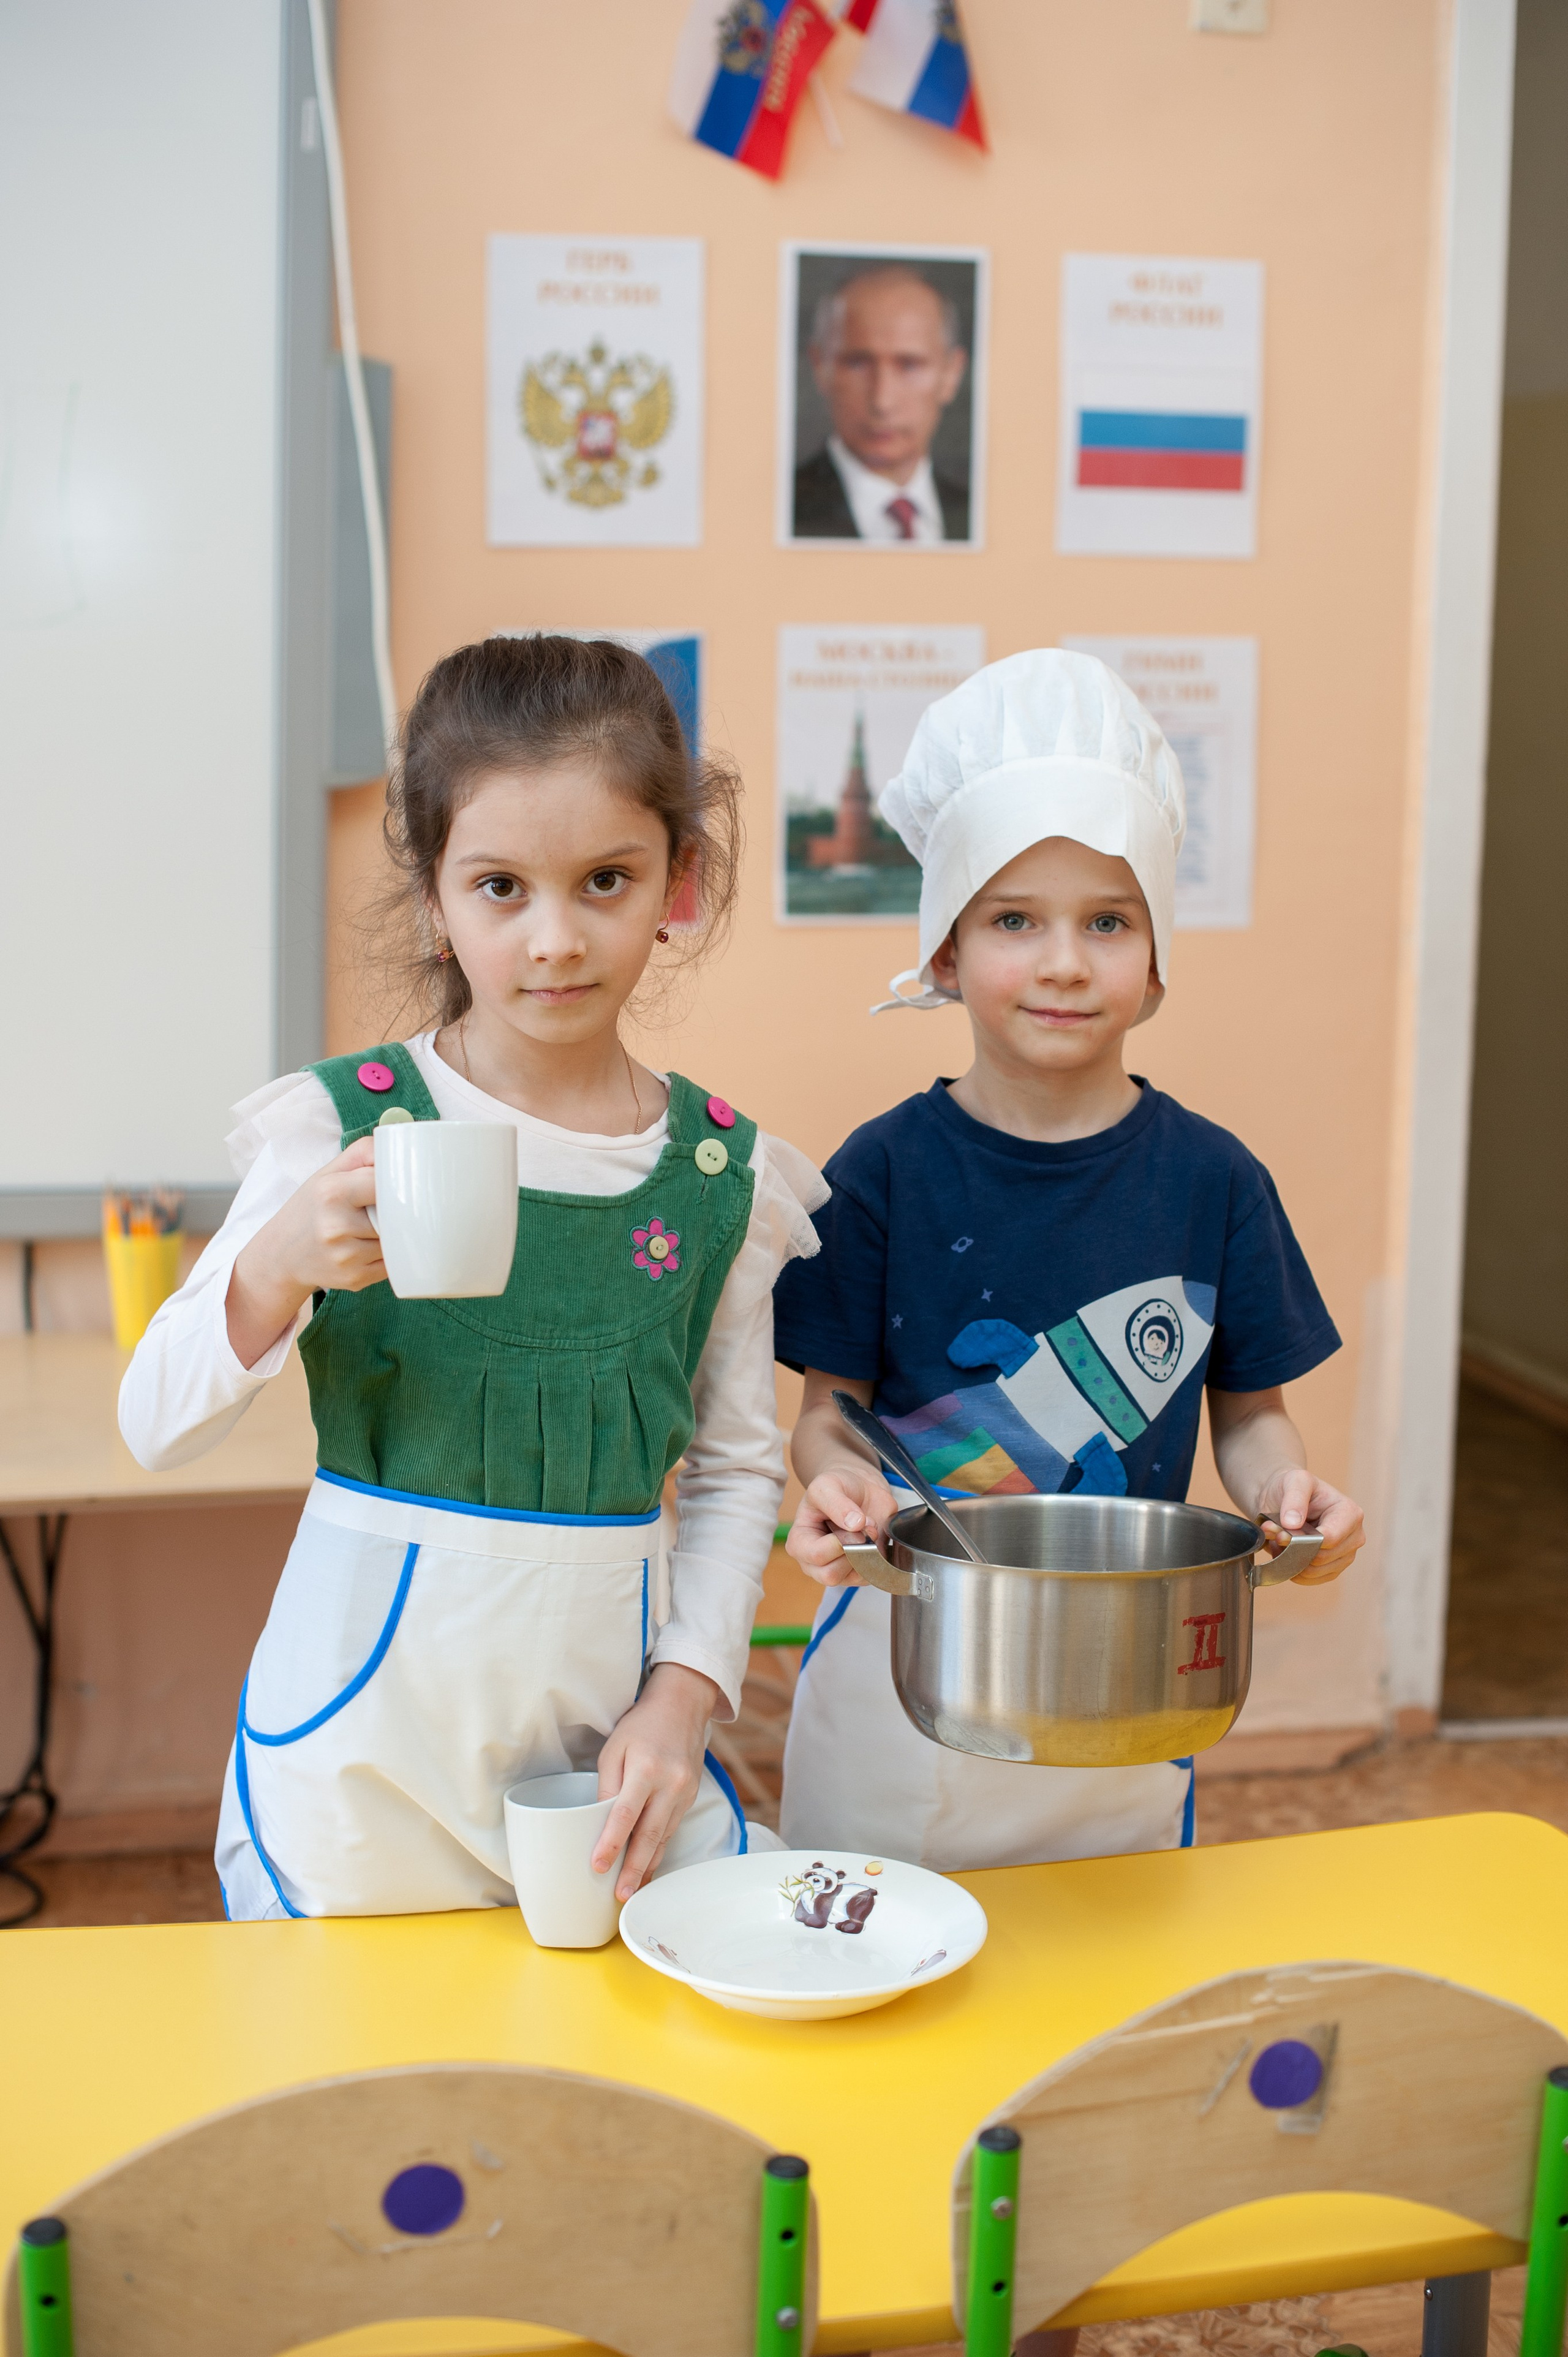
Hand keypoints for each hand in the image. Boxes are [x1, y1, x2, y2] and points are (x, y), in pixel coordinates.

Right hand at [226, 1138, 383, 1368]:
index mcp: (332, 1192)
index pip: (385, 1181)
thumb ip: (365, 1152)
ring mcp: (346, 1257)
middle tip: (396, 1204)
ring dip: (394, 1233)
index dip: (400, 1181)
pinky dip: (389, 1254)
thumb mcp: (329, 1172)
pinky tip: (369, 1246)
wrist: (282, 1253)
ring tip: (373, 1227)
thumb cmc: (312, 1207)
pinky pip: (392, 1263)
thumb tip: (404, 1141)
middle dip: (399, 1209)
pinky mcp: (355, 1279)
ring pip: (396, 1240)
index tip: (407, 1180)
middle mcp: (337, 1226)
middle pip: (396, 1214)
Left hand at [593, 1663, 719, 1900]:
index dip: (611, 1842)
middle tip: (620, 1895)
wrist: (682, 1708)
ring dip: (647, 1865)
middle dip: (634, 1868)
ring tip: (632, 1889)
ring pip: (664, 1836)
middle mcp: (671, 1783)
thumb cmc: (641, 1727)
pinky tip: (648, 1866)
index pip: (626, 1813)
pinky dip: (659, 1850)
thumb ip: (607, 1786)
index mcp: (646, 1769)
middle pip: (650, 1834)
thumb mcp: (614, 1749)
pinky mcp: (691, 1798)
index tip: (598, 1865)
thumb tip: (600, 1824)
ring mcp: (685, 1792)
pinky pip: (672, 1829)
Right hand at [787, 1465, 899, 1587]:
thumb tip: (855, 1524)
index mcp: (799, 1543)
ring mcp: (836, 1571)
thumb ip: (837, 1503)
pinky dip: (878, 1557)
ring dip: (868, 1552)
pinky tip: (874, 1539)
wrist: (859, 1488)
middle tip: (864, 1527)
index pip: (816, 1556)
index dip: (838, 1542)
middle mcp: (814, 1563)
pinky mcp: (857, 1574)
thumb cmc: (837, 1487)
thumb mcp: (828, 1485)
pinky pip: (870, 1576)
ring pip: (852, 1578)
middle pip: (831, 1575)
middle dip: (854, 1550)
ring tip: (869, 1529)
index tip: (853, 1522)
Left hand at [1257, 1465, 1364, 1583]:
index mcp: (1350, 1513)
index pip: (1330, 1539)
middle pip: (1322, 1558)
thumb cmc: (1292, 1487)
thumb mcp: (1294, 1481)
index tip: (1280, 1534)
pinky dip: (1294, 1570)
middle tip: (1276, 1536)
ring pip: (1316, 1571)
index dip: (1302, 1541)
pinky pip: (1312, 1580)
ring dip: (1291, 1560)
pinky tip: (1286, 1553)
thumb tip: (1293, 1523)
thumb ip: (1295, 1497)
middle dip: (1293, 1550)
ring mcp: (1346, 1555)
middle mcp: (1354, 1536)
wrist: (1283, 1498)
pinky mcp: (1333, 1569)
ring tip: (1281, 1542)